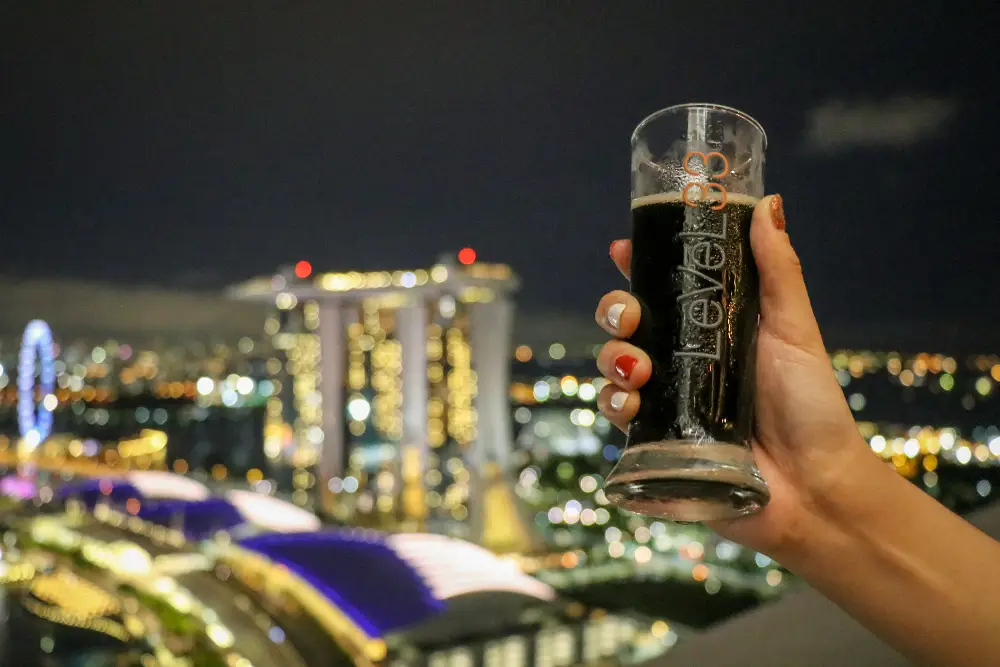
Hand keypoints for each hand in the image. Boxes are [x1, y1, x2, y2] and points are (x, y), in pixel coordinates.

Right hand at [594, 195, 879, 559]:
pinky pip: (616, 412)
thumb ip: (777, 270)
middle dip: (616, 309)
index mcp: (711, 329)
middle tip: (631, 315)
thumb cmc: (812, 408)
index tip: (623, 246)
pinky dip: (615, 401)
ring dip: (613, 356)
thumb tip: (771, 203)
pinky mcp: (654, 440)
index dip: (638, 264)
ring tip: (639, 368)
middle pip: (628, 322)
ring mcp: (666, 400)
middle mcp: (683, 360)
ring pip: (614, 364)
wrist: (813, 487)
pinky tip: (632, 402)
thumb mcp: (794, 331)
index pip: (664, 288)